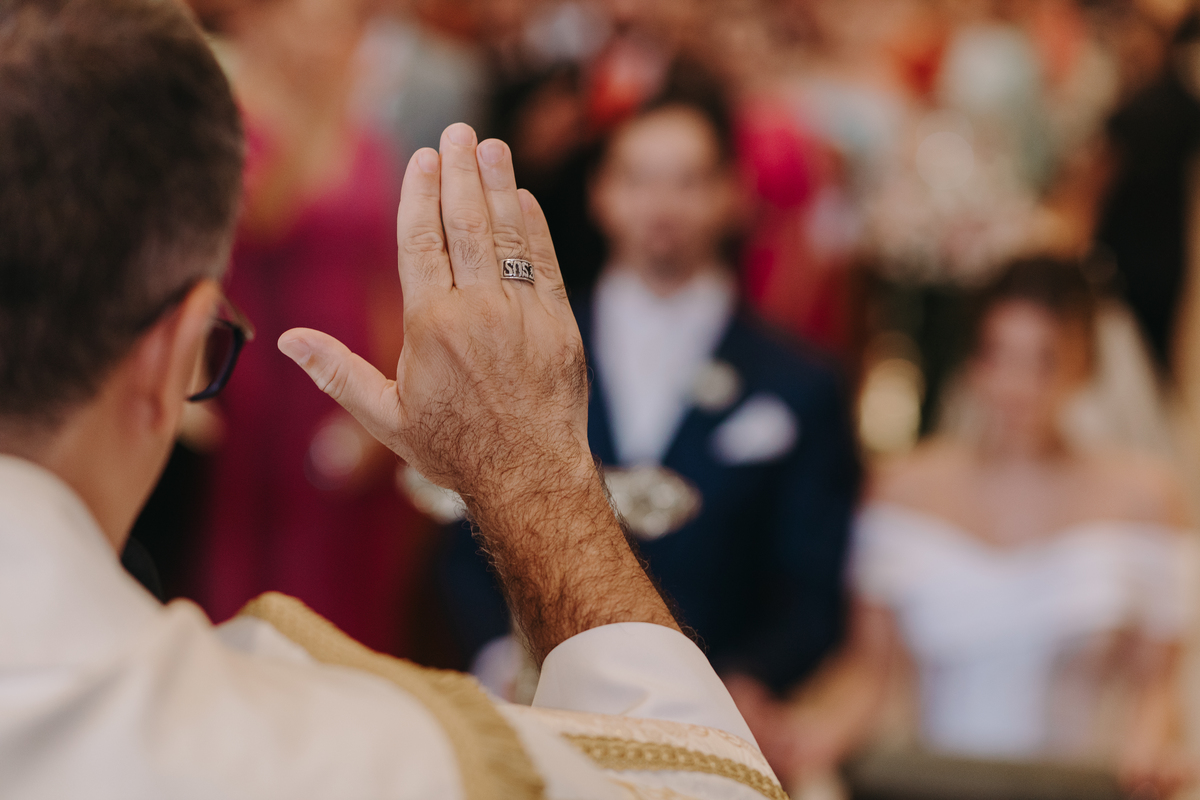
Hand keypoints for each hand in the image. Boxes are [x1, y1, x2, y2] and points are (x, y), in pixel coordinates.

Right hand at [278, 123, 588, 499]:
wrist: (530, 474)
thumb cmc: (455, 449)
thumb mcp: (386, 418)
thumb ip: (338, 373)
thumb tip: (288, 340)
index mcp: (430, 325)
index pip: (420, 240)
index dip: (421, 194)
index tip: (423, 159)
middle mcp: (477, 309)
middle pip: (465, 223)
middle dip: (460, 170)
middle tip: (458, 130)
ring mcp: (522, 312)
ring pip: (506, 234)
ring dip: (498, 184)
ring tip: (491, 146)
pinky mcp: (559, 322)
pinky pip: (543, 261)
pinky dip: (533, 227)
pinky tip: (524, 198)